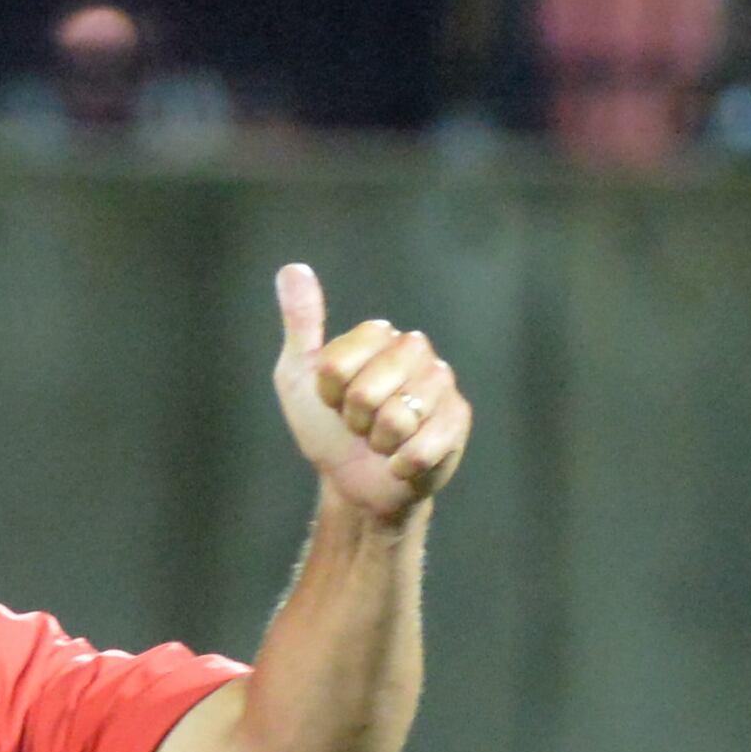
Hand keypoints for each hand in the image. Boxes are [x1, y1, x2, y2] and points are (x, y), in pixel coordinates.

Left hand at [274, 264, 470, 523]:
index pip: (336, 366)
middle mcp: (416, 351)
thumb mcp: (300, 377)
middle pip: (365, 392)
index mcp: (379, 335)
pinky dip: (401, 465)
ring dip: (379, 444)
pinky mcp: (458, 421)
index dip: (328, 395)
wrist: (355, 482)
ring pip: (395, 420)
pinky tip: (402, 462)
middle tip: (361, 425)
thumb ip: (301, 324)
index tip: (333, 401)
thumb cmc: (327, 428)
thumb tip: (292, 269)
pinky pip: (421, 448)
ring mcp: (441, 384)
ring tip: (382, 440)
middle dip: (354, 421)